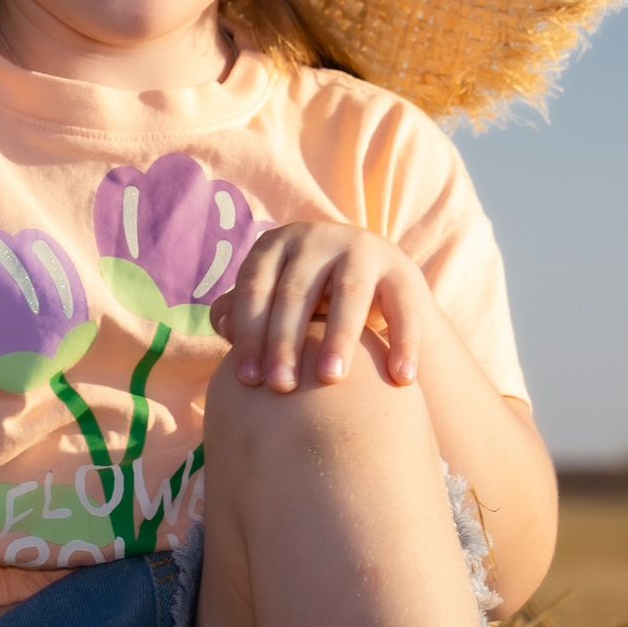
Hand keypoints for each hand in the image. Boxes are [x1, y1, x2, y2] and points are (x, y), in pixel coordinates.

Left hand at [208, 221, 431, 391]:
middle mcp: (317, 239)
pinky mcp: (402, 270)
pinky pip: (403, 308)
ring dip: (339, 337)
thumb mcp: (272, 299)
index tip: (248, 380)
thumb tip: (223, 327)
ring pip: (348, 294)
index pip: (254, 288)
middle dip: (286, 342)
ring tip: (331, 378)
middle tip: (281, 387)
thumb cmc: (306, 301)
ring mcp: (362, 249)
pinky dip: (404, 342)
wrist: (374, 285)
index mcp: (277, 245)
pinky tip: (401, 379)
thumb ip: (242, 313)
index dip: (249, 332)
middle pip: (296, 292)